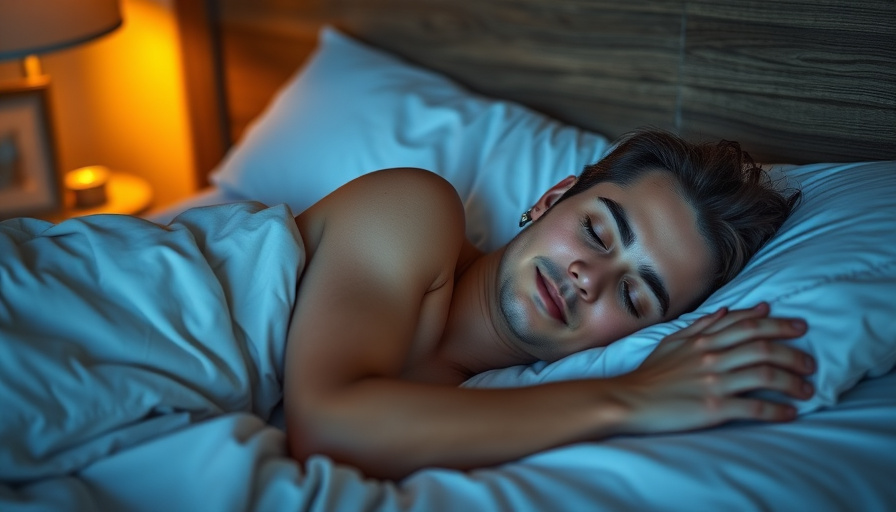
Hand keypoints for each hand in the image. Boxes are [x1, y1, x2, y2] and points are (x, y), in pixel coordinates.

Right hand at [612, 302, 813, 433]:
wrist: (628, 400)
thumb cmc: (649, 374)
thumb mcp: (671, 342)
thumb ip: (701, 325)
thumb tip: (727, 310)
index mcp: (702, 340)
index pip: (747, 325)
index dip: (777, 324)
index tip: (799, 326)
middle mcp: (711, 357)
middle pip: (762, 346)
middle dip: (792, 352)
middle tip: (811, 362)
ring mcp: (713, 382)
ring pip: (764, 374)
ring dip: (792, 381)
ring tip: (807, 389)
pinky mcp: (713, 407)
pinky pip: (753, 407)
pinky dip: (777, 410)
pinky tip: (790, 413)